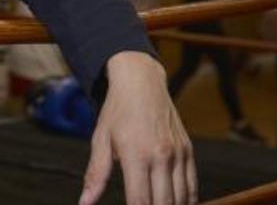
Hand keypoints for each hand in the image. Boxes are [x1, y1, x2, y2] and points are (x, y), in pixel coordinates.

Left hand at [81, 51, 195, 204]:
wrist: (141, 82)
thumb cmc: (117, 111)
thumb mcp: (100, 140)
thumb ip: (95, 175)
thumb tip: (84, 202)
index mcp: (136, 155)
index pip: (140, 201)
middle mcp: (161, 156)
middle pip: (164, 204)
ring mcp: (178, 154)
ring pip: (181, 199)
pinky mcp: (188, 151)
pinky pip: (192, 186)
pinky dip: (186, 201)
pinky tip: (174, 204)